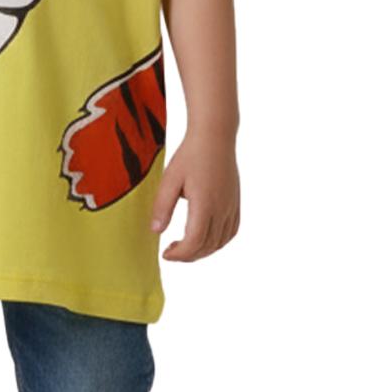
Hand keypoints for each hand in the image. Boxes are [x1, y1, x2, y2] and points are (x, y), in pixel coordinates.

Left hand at [148, 132, 239, 261]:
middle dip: (189, 255)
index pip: (195, 241)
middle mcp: (222, 208)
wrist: (214, 136)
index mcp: (205, 203)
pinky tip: (205, 238)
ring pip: (221, 242)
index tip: (165, 254)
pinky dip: (218, 242)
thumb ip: (162, 206)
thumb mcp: (170, 179)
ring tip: (186, 247)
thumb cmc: (190, 155)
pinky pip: (231, 231)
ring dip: (203, 251)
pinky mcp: (236, 202)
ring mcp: (232, 206)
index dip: (180, 254)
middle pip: (208, 245)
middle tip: (171, 252)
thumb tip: (156, 231)